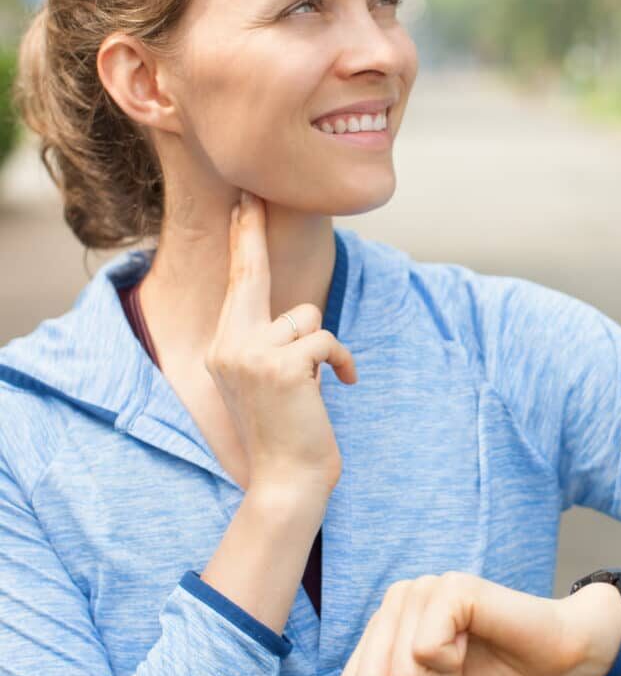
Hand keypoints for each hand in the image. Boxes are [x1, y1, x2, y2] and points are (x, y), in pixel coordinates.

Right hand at [204, 190, 357, 491]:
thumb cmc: (286, 432)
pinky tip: (339, 387)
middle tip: (253, 194)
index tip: (244, 204)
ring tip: (316, 384)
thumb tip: (299, 313)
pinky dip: (341, 363)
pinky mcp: (282, 365)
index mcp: (223, 347)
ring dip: (322, 349)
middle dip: (253, 233)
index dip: (243, 242)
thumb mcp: (270, 380)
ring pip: (306, 316)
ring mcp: (250, 353)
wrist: (287, 481)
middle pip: (252, 274)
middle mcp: (227, 344)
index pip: (237, 285)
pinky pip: (327, 340)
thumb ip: (272, 343)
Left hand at [335, 571, 620, 675]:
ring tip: (463, 656)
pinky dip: (452, 665)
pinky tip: (473, 640)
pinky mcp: (451, 587)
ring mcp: (423, 588)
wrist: (549, 663)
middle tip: (450, 674)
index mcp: (385, 622)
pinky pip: (425, 652)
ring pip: (396, 672)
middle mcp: (398, 597)